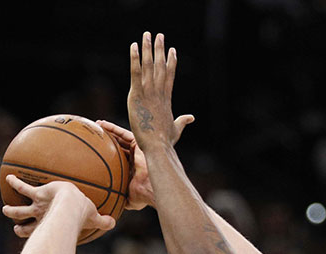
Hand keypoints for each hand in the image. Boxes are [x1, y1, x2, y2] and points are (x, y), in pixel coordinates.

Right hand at [1, 174, 114, 238]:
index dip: (37, 236)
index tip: (31, 236)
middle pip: (26, 226)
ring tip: (5, 209)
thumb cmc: (82, 214)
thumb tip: (115, 223)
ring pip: (19, 210)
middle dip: (20, 227)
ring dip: (12, 210)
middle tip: (16, 227)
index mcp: (52, 225)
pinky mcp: (37, 194)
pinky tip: (8, 177)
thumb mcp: (94, 217)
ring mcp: (37, 207)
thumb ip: (103, 221)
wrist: (70, 205)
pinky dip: (15, 182)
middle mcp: (41, 219)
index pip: (43, 232)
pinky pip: (23, 187)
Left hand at [99, 118, 192, 209]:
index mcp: (133, 169)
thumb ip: (120, 199)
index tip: (97, 150)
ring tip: (96, 126)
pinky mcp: (140, 143)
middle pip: (119, 145)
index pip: (119, 158)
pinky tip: (102, 125)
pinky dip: (113, 128)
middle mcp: (135, 158)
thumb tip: (109, 206)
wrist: (151, 187)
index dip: (109, 153)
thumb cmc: (142, 195)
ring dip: (108, 131)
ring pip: (120, 138)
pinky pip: (124, 133)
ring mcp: (138, 150)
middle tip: (95, 135)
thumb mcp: (129, 199)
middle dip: (108, 140)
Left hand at [127, 32, 187, 152]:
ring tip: (147, 34)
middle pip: (160, 65)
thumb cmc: (166, 141)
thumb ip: (182, 121)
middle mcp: (159, 92)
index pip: (169, 75)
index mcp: (167, 98)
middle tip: (159, 35)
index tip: (172, 50)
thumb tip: (191, 117)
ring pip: (148, 65)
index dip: (171, 62)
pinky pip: (135, 73)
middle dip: (160, 49)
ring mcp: (149, 92)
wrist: (158, 146)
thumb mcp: (176, 129)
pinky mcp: (137, 95)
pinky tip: (134, 46)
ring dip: (148, 48)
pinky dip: (134, 59)